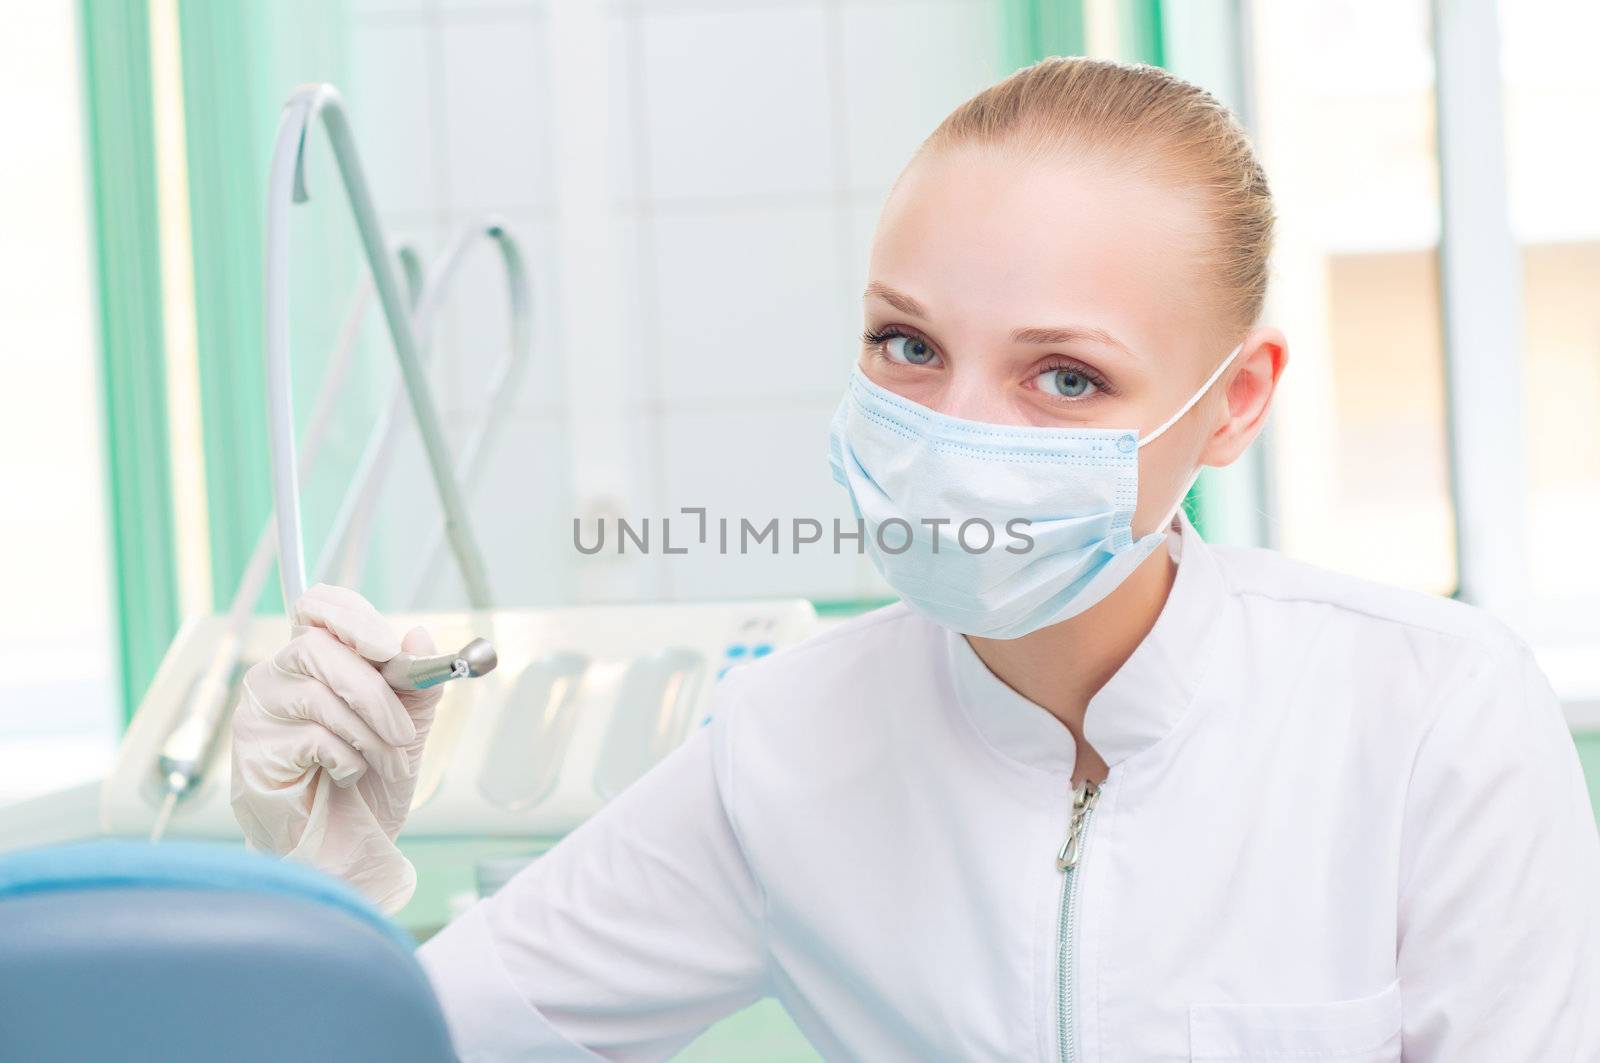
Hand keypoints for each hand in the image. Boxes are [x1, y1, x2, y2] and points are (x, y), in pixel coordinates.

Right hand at [230, 584, 442, 912]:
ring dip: (369, 733)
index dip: (348, 615)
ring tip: (388, 762)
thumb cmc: (371, 783)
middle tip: (405, 731)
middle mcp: (277, 678)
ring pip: (318, 695)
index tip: (387, 645)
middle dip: (375, 691)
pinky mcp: (252, 754)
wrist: (350, 849)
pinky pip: (311, 738)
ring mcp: (258, 714)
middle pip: (317, 648)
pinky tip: (348, 778)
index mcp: (314, 660)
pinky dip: (348, 760)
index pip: (315, 607)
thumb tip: (421, 635)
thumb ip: (415, 682)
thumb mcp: (407, 726)